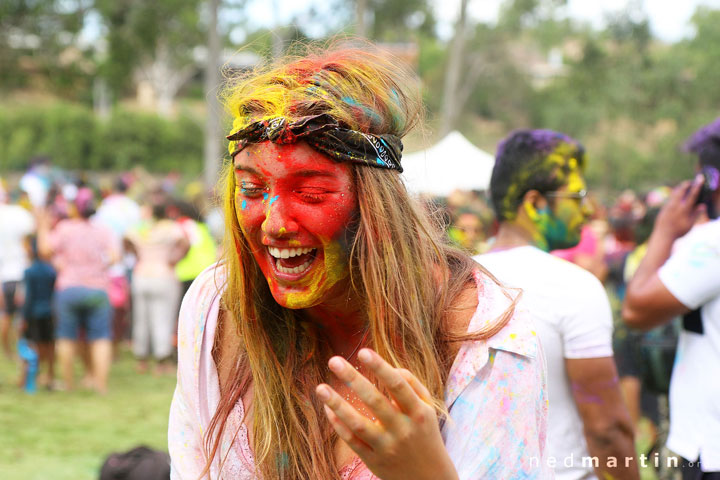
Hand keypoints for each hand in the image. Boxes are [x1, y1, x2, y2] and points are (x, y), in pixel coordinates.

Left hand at [316, 349, 457, 479]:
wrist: (430, 478)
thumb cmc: (425, 434)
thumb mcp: (427, 408)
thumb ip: (412, 384)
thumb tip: (390, 367)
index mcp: (418, 412)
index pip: (398, 385)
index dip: (380, 367)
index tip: (363, 352)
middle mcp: (403, 429)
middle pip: (375, 401)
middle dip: (353, 379)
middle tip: (333, 360)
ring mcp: (387, 447)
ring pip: (358, 424)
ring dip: (338, 404)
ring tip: (321, 387)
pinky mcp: (373, 461)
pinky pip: (352, 441)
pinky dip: (338, 424)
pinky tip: (328, 408)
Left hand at [654, 175, 705, 239]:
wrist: (663, 235)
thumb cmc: (678, 231)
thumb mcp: (690, 224)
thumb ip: (696, 214)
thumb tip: (702, 205)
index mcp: (683, 210)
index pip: (692, 195)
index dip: (697, 185)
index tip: (700, 178)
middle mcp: (675, 206)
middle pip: (681, 190)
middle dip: (686, 184)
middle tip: (692, 181)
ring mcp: (668, 206)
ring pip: (674, 193)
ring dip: (680, 188)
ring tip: (686, 185)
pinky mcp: (663, 208)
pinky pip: (670, 198)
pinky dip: (676, 194)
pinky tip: (678, 194)